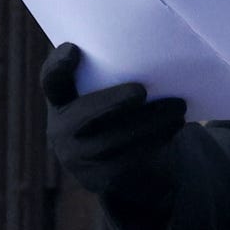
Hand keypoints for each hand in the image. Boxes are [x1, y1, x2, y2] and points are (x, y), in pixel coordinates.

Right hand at [41, 43, 186, 200]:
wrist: (126, 167)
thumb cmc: (119, 114)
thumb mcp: (109, 94)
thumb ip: (116, 75)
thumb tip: (155, 50)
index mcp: (61, 101)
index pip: (52, 81)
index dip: (57, 66)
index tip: (74, 49)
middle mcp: (61, 132)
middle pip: (85, 115)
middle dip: (112, 102)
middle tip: (141, 91)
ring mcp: (78, 160)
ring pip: (113, 141)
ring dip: (149, 122)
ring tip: (178, 107)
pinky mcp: (101, 180)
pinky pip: (128, 162)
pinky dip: (155, 141)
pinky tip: (175, 126)